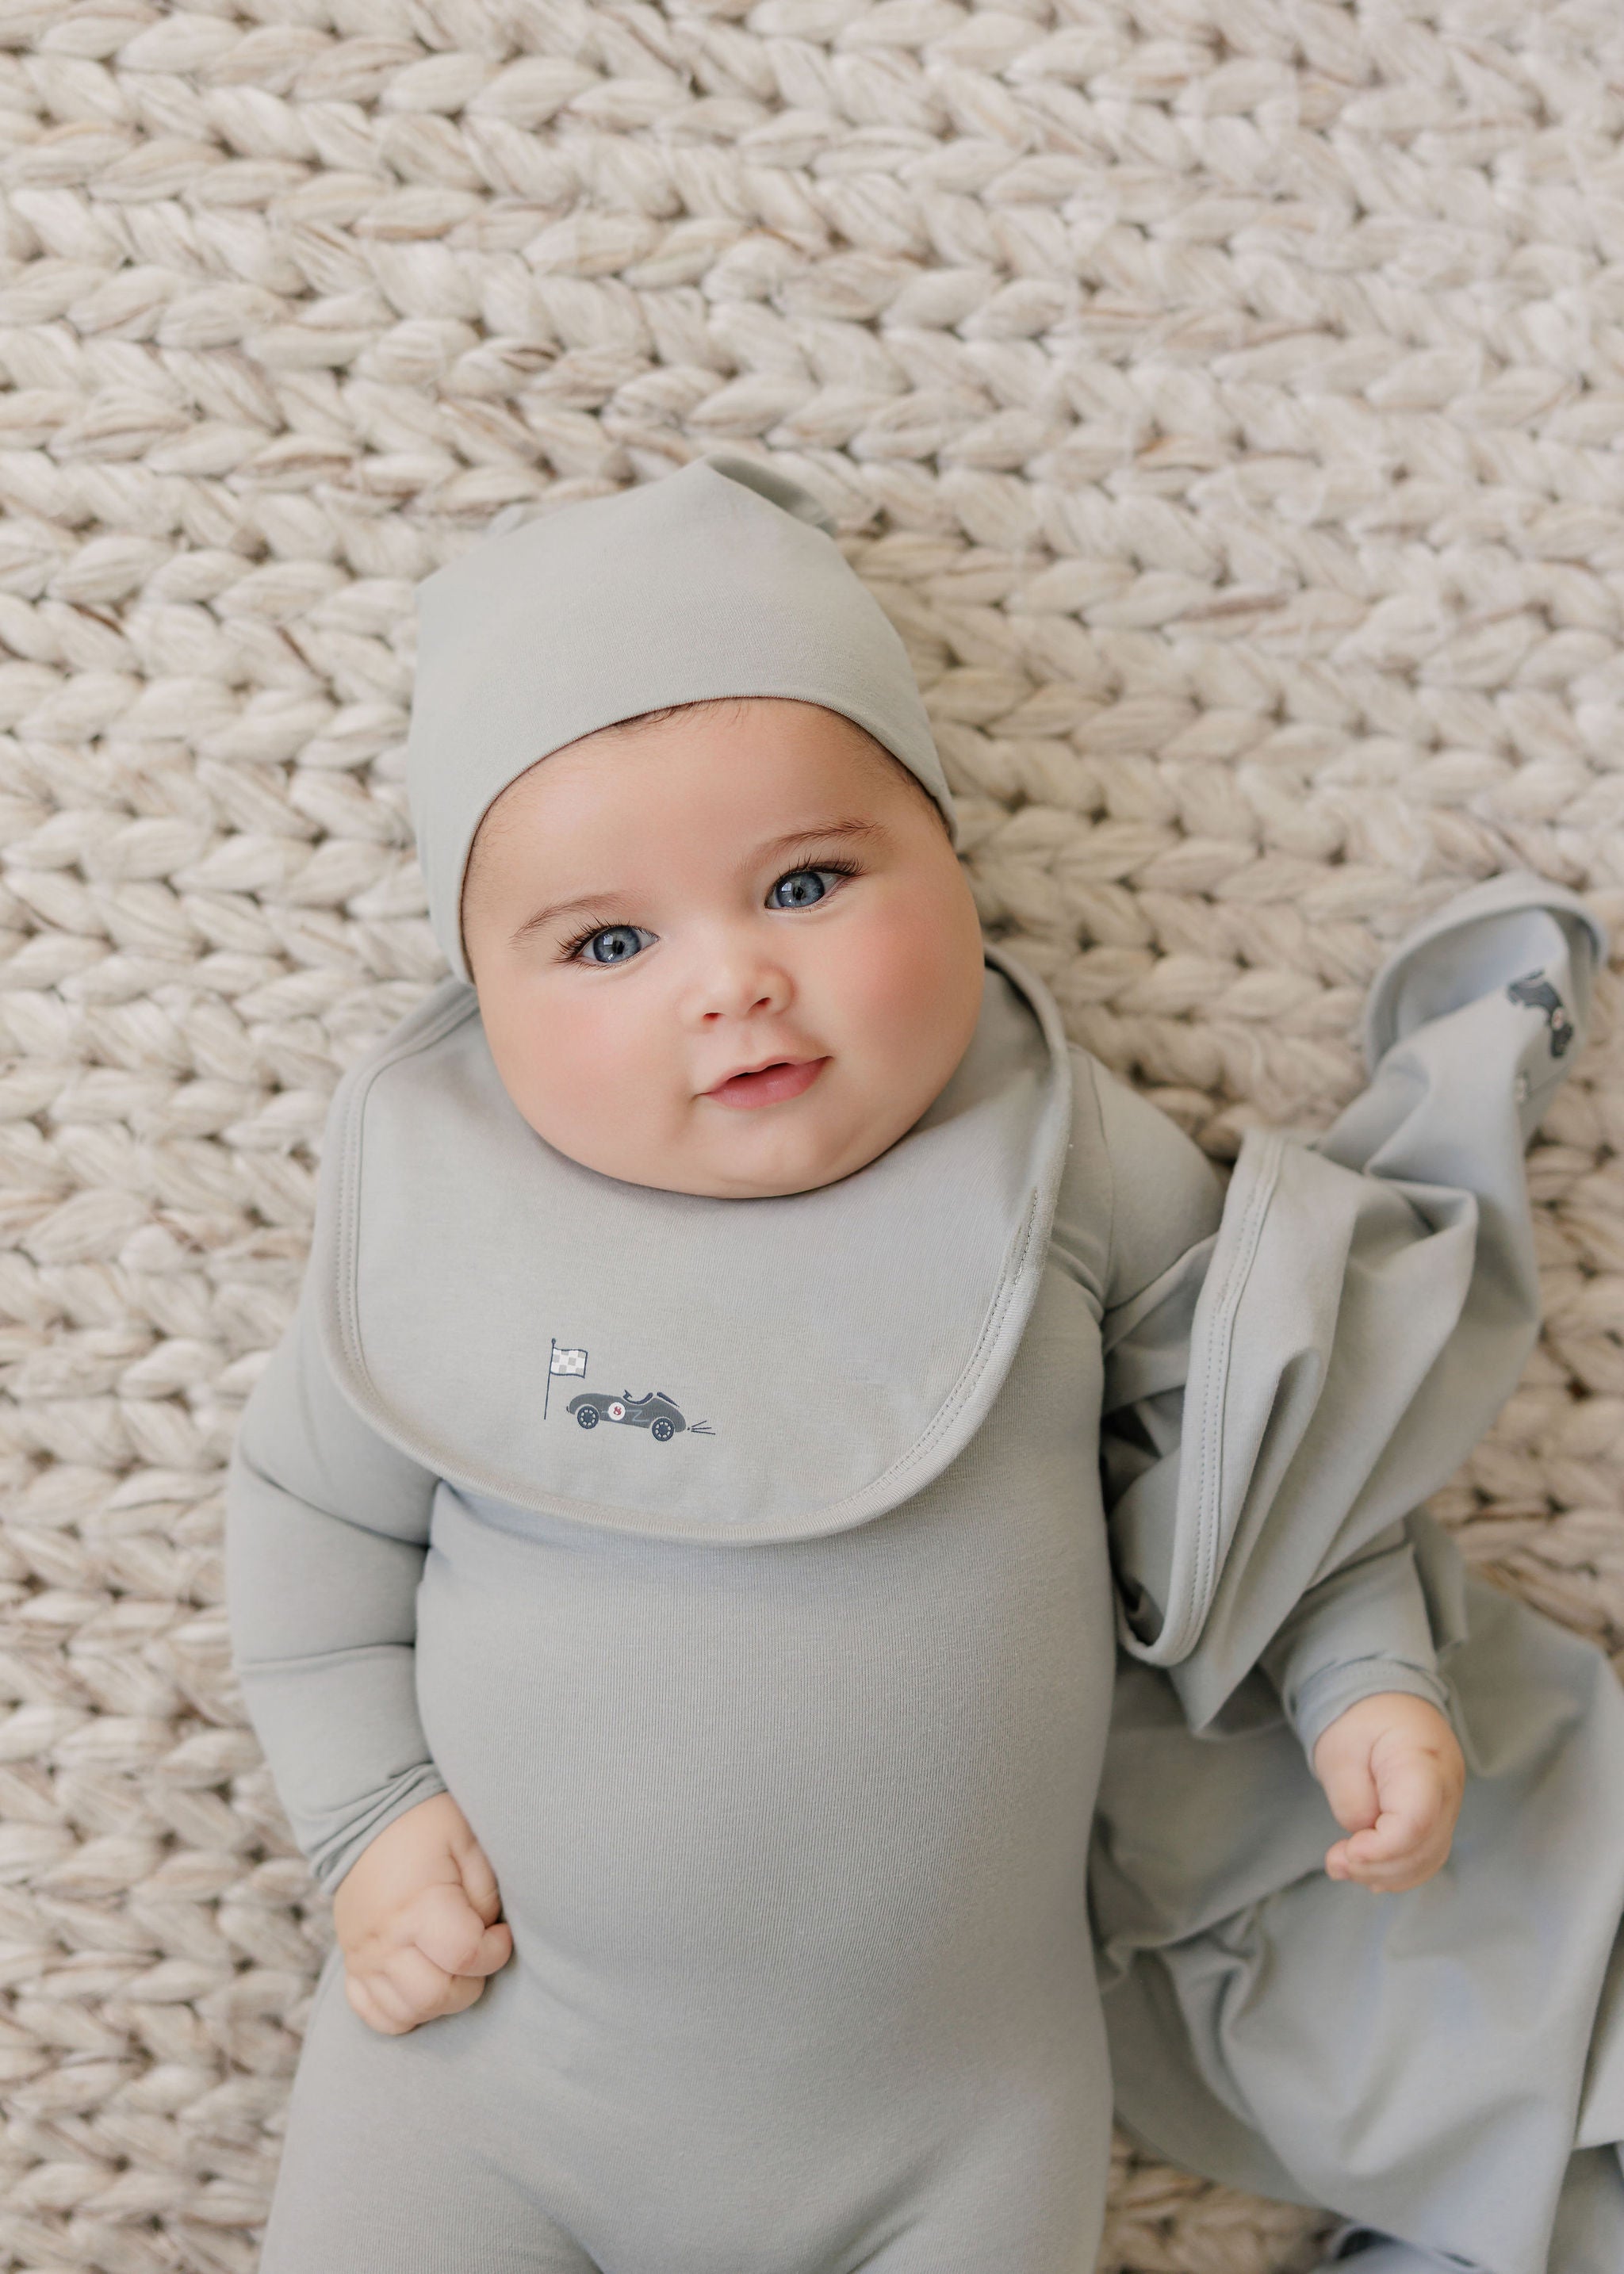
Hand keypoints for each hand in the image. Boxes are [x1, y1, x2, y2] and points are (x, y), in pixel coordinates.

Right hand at [330, 1790, 513, 2034]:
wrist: (367, 1817)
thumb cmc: (428, 1826)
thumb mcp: (469, 1841)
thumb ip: (486, 1894)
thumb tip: (488, 1935)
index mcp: (419, 1905)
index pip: (465, 1957)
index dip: (496, 1952)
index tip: (501, 1933)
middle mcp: (385, 1939)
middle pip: (434, 1997)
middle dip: (471, 1985)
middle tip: (478, 1954)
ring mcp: (363, 1956)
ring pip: (405, 2014)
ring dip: (439, 2002)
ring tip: (451, 1968)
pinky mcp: (351, 1964)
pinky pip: (372, 2015)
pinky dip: (402, 2012)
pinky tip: (422, 1984)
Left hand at [1309, 1691, 1464, 1892]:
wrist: (1390, 1705)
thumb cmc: (1362, 1722)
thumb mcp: (1340, 1749)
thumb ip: (1350, 1796)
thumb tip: (1363, 1835)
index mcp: (1423, 1759)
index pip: (1416, 1819)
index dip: (1383, 1848)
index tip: (1348, 1852)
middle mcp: (1447, 1788)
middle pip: (1424, 1846)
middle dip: (1377, 1866)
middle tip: (1335, 1863)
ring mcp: (1449, 1806)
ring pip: (1428, 1858)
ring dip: (1385, 1873)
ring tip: (1342, 1867)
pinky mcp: (1440, 1819)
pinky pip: (1426, 1856)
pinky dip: (1397, 1871)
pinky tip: (1367, 1872)